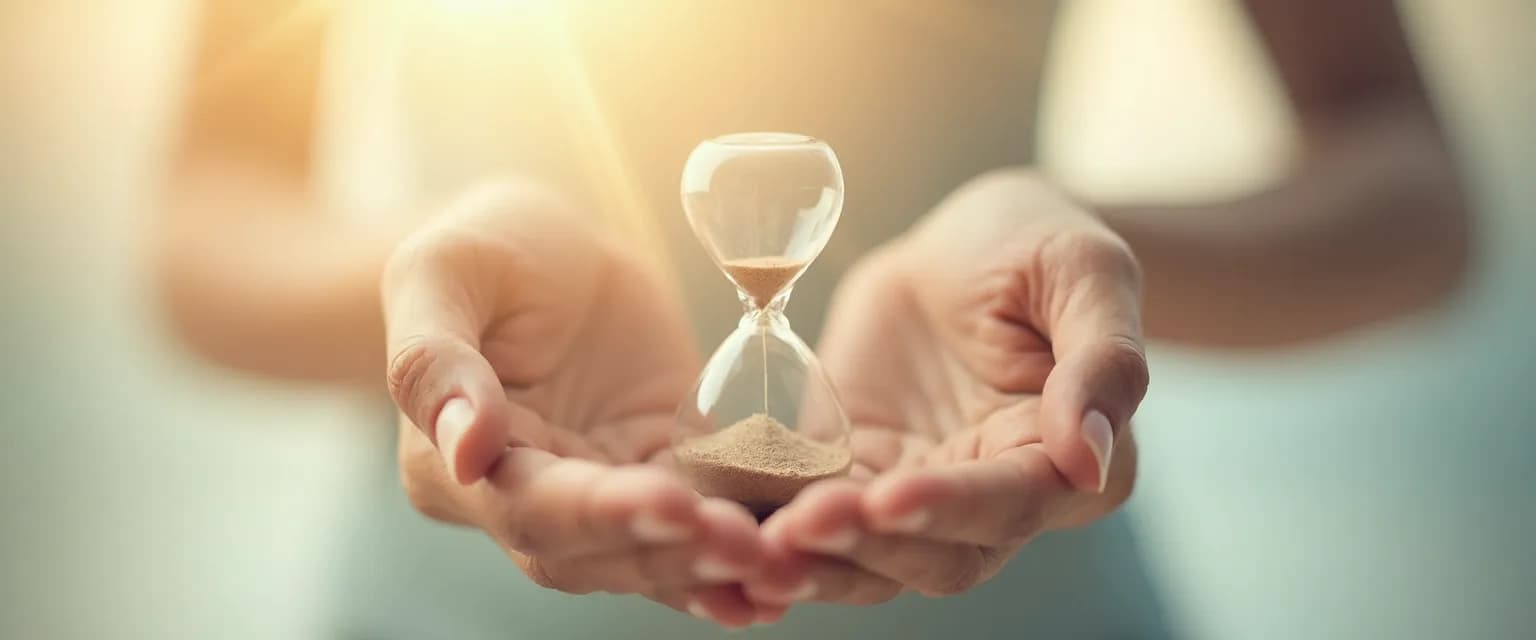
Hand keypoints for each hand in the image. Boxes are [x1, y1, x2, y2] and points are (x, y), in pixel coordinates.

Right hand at [381, 182, 777, 627]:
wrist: (548, 248)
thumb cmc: (479, 249)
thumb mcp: (441, 274)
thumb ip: (434, 361)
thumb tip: (466, 451)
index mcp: (453, 468)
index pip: (529, 509)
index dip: (600, 515)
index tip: (671, 505)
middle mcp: (526, 499)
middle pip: (598, 552)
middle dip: (672, 552)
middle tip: (745, 543)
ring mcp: (599, 491)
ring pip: (653, 553)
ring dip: (714, 563)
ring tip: (778, 561)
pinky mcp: (660, 470)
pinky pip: (700, 520)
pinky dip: (739, 546)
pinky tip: (788, 566)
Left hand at [744, 169, 1149, 604]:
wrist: (964, 244)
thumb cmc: (1039, 246)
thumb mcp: (1086, 272)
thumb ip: (1104, 361)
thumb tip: (1089, 457)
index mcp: (1069, 466)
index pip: (1010, 504)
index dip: (950, 508)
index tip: (888, 498)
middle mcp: (995, 500)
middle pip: (934, 556)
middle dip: (865, 548)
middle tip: (797, 527)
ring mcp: (918, 493)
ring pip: (868, 560)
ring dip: (812, 562)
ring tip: (750, 548)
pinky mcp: (855, 475)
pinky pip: (813, 515)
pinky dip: (772, 529)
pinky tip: (721, 528)